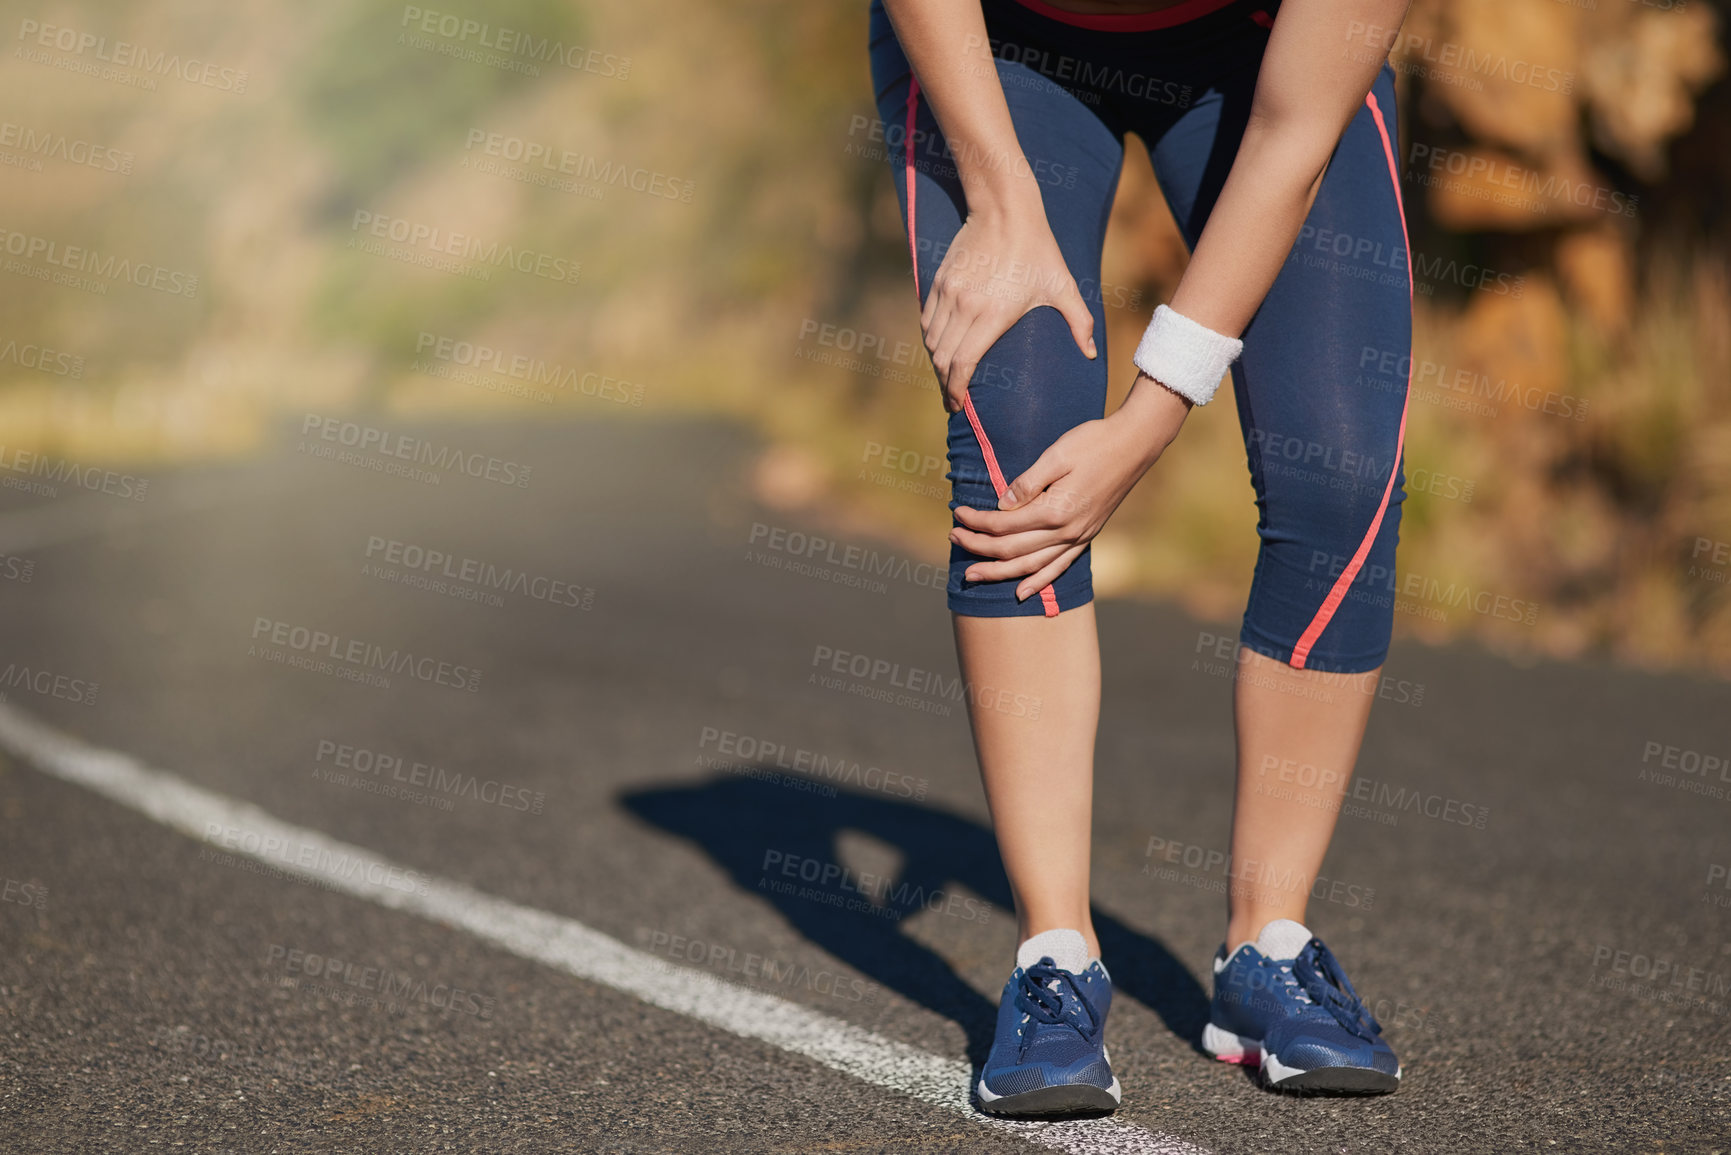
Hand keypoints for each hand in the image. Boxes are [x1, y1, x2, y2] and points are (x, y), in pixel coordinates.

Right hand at [922, 204, 1095, 412]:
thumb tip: (1090, 353)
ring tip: (947, 377)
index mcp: (993, 314)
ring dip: (936, 364)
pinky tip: (941, 349)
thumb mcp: (1062, 286)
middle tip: (953, 400)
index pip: (962, 363)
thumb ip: (1079, 322)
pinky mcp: (939, 282)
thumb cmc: (1038, 250)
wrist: (1005, 210)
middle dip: (944, 384)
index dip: (955, 390)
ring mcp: (949, 293)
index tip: (957, 405)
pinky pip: (927, 321)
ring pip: (931, 342)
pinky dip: (931, 340)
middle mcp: (965, 306)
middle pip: (941, 359)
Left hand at [949, 375, 1190, 599]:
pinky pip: (1059, 567)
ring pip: (1031, 566)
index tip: (957, 513)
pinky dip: (1039, 582)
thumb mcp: (1057, 454)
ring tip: (973, 575)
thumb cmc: (1094, 442)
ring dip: (999, 572)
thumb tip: (1001, 504)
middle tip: (952, 540)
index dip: (977, 522)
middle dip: (979, 547)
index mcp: (1055, 510)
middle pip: (1012, 549)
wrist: (1134, 445)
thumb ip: (1027, 483)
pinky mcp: (1086, 537)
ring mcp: (1078, 537)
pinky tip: (1021, 593)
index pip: (1004, 524)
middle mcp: (1066, 531)